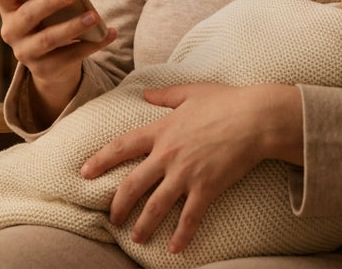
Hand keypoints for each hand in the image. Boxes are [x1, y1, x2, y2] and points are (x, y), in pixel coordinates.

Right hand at [0, 0, 113, 122]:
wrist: (52, 64)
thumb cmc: (49, 20)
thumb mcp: (44, 5)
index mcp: (9, 8)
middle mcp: (11, 31)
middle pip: (27, 15)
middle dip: (48, 2)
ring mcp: (26, 53)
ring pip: (48, 39)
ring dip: (72, 26)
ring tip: (93, 16)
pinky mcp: (46, 69)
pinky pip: (72, 56)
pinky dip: (93, 44)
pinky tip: (109, 33)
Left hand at [80, 82, 302, 253]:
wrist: (256, 118)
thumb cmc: (227, 101)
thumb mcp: (191, 91)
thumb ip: (165, 95)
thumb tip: (145, 93)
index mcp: (162, 130)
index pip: (122, 147)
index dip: (101, 160)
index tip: (84, 172)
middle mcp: (168, 154)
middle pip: (133, 184)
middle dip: (118, 205)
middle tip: (112, 219)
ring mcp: (186, 173)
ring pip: (156, 206)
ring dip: (143, 225)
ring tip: (136, 238)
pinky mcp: (206, 187)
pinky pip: (190, 217)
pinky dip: (181, 235)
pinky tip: (175, 249)